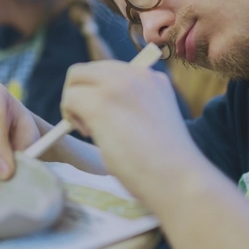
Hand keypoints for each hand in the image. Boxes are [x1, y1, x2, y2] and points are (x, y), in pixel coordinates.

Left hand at [60, 61, 200, 203]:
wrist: (178, 179)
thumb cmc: (166, 162)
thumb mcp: (152, 119)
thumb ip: (130, 104)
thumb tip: (96, 107)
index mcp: (152, 78)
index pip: (111, 71)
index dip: (100, 93)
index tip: (108, 118)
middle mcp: (136, 73)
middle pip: (89, 70)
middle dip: (82, 94)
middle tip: (92, 126)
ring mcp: (118, 85)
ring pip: (75, 78)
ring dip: (74, 103)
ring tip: (91, 132)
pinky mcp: (101, 102)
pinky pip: (70, 98)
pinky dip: (70, 116)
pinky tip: (89, 134)